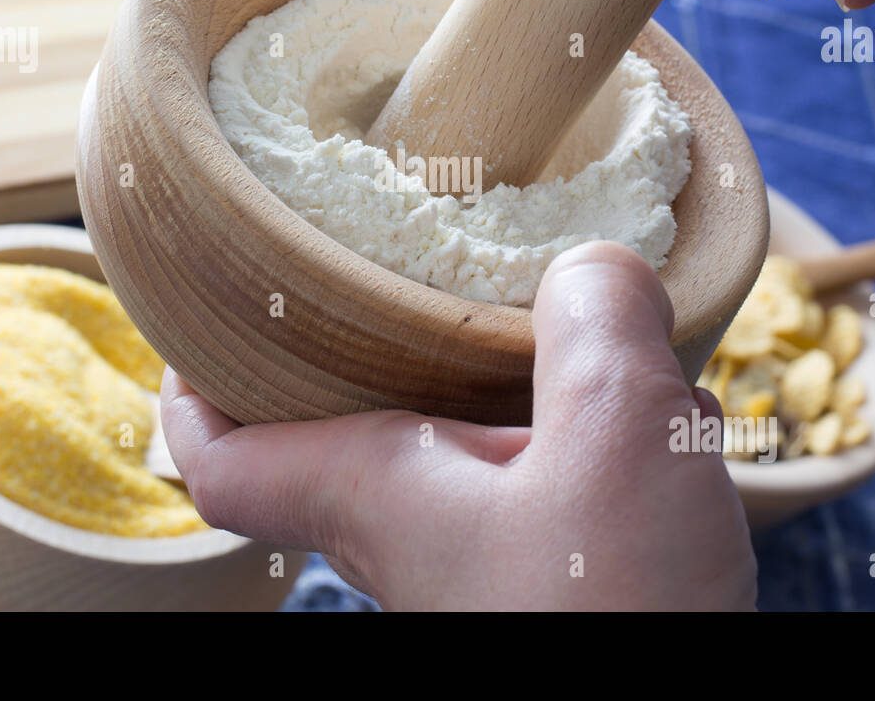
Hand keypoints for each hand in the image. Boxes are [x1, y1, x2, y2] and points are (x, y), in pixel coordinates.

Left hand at [162, 241, 755, 609]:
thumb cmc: (614, 608)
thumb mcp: (613, 435)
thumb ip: (595, 326)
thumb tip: (593, 265)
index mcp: (381, 494)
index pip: (228, 462)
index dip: (195, 396)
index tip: (203, 327)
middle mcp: (420, 532)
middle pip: (361, 430)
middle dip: (393, 349)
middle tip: (414, 273)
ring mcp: (496, 563)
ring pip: (481, 452)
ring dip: (532, 390)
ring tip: (598, 331)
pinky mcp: (567, 582)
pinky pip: (561, 491)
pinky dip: (603, 444)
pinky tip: (678, 425)